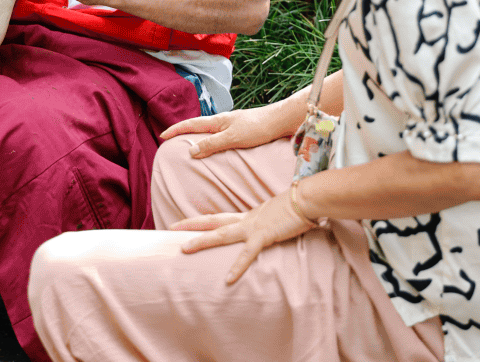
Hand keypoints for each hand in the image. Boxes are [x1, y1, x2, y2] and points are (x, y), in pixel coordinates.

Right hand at [160, 101, 298, 158]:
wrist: (280, 121)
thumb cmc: (257, 128)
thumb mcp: (232, 138)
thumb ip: (211, 144)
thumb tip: (190, 151)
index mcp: (218, 121)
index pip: (191, 124)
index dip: (176, 130)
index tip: (163, 136)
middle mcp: (223, 121)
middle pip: (198, 126)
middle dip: (183, 132)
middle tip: (171, 140)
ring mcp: (232, 125)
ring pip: (209, 131)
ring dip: (197, 137)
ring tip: (189, 146)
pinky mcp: (241, 131)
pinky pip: (220, 136)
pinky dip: (211, 141)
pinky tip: (215, 148)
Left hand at [172, 190, 315, 284]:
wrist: (308, 199)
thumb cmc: (298, 206)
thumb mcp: (278, 215)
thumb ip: (270, 222)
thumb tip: (270, 226)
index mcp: (249, 216)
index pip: (219, 218)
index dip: (201, 220)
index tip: (183, 223)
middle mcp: (247, 220)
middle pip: (213, 222)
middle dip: (191, 225)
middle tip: (171, 228)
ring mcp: (253, 227)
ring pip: (221, 234)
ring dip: (202, 241)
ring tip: (184, 249)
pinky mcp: (265, 236)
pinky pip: (248, 254)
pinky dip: (238, 266)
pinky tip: (229, 280)